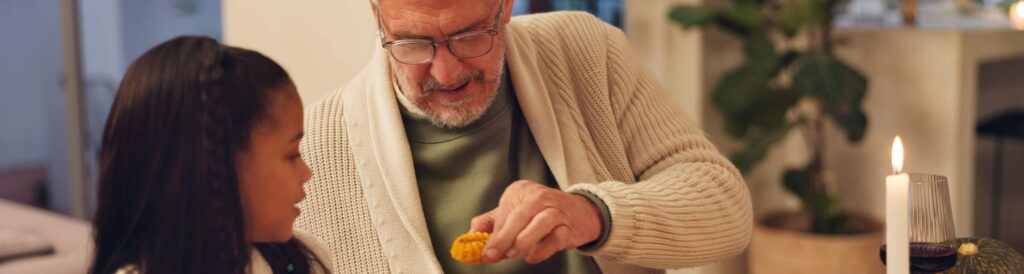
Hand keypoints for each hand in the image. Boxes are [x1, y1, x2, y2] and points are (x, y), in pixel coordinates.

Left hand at [469, 180, 602, 263]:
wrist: (582, 212)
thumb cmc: (542, 212)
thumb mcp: (515, 212)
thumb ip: (491, 223)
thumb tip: (469, 235)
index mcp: (520, 191)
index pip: (504, 213)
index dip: (493, 234)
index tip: (483, 251)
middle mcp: (538, 196)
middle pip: (519, 216)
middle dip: (503, 237)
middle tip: (491, 255)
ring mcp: (556, 209)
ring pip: (539, 223)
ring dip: (522, 240)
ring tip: (511, 254)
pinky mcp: (569, 226)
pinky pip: (556, 237)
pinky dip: (543, 248)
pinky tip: (532, 257)